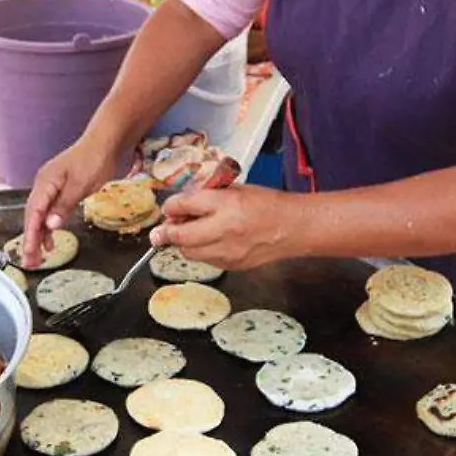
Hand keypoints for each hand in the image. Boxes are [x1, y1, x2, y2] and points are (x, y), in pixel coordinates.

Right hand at [22, 135, 128, 266]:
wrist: (105, 143)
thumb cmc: (94, 159)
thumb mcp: (81, 184)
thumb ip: (64, 205)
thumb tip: (49, 225)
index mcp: (45, 182)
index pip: (33, 212)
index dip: (30, 234)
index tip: (29, 252)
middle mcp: (43, 185)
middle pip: (32, 216)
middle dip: (30, 240)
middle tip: (29, 263)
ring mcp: (50, 187)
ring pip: (39, 216)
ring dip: (38, 237)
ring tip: (38, 258)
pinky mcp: (59, 191)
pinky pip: (48, 212)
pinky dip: (48, 228)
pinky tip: (50, 241)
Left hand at [149, 185, 295, 270]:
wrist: (293, 227)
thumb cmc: (266, 203)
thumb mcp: (236, 190)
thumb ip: (208, 197)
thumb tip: (181, 207)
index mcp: (226, 203)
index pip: (185, 205)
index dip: (170, 207)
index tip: (168, 208)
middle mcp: (224, 229)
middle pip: (181, 236)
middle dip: (167, 232)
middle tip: (163, 230)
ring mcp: (228, 251)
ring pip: (189, 252)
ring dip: (184, 243)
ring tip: (189, 234)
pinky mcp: (232, 265)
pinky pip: (205, 260)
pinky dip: (201, 251)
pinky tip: (209, 242)